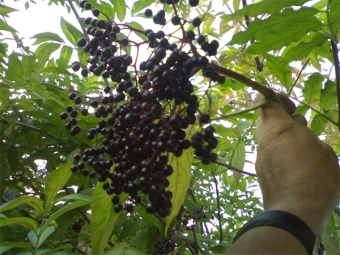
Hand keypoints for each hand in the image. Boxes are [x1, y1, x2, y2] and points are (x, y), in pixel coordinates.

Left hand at [255, 93, 338, 234]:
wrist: (296, 211)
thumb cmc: (316, 176)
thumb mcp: (322, 150)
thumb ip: (307, 135)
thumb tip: (299, 132)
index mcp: (278, 128)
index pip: (265, 102)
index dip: (276, 98)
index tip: (291, 106)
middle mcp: (264, 140)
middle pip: (267, 119)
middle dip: (283, 118)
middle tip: (300, 125)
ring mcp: (260, 156)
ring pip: (268, 137)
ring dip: (283, 135)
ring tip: (302, 145)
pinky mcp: (261, 171)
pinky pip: (269, 153)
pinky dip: (280, 151)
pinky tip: (296, 162)